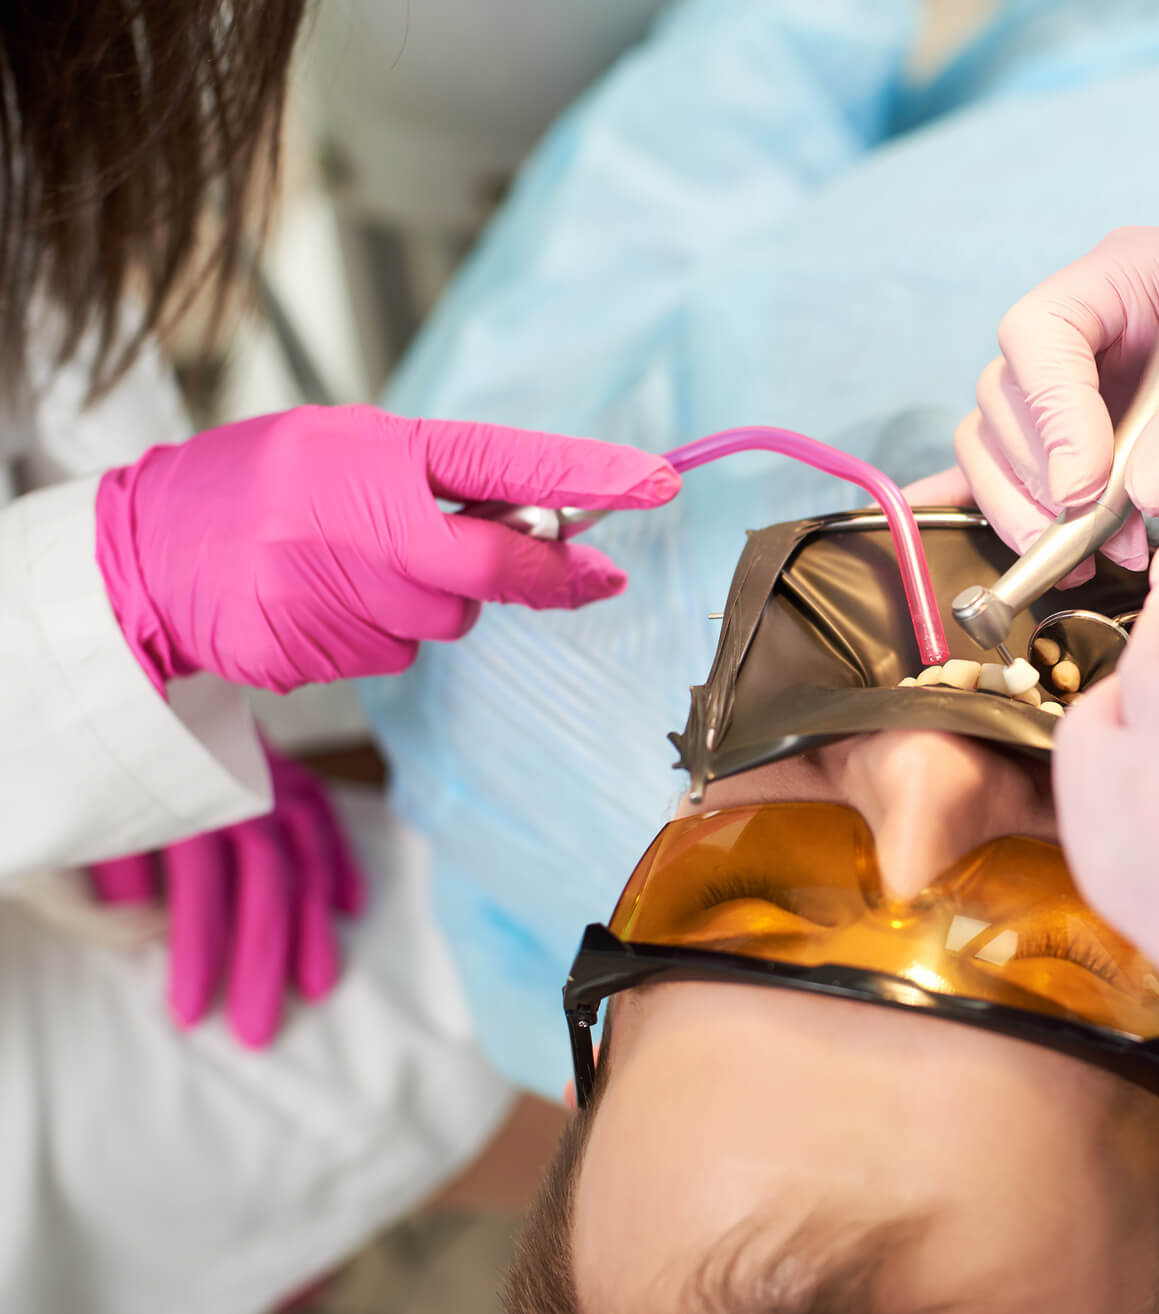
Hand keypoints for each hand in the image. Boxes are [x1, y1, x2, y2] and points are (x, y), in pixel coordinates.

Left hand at [88, 745, 362, 1048]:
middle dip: (264, 957)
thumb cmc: (74, 773)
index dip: (199, 947)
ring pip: (303, 851)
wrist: (122, 680)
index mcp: (178, 788)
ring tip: (318, 989)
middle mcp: (237, 778)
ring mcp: (270, 770)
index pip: (201, 877)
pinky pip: (323, 813)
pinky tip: (350, 908)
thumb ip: (90, 892)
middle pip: (265, 873)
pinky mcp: (284, 767)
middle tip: (257, 1030)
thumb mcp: (59, 837)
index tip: (190, 1012)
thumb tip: (150, 935)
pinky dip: (340, 859)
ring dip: (312, 925)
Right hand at [95, 404, 680, 692]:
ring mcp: (319, 591)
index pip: (499, 461)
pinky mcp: (297, 650)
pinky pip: (386, 655)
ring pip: (440, 624)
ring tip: (356, 567)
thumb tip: (551, 528)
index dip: (584, 474)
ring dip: (429, 605)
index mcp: (366, 450)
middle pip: (487, 574)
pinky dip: (374, 634)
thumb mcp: (344, 449)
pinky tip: (320, 602)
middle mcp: (346, 519)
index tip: (655, 481)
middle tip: (578, 572)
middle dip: (540, 579)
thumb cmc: (257, 486)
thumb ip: (440, 483)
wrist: (140, 550)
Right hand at [955, 226, 1158, 574]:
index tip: (1087, 484)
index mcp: (1131, 276)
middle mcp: (1094, 331)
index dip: (1048, 410)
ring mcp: (1088, 392)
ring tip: (1102, 557)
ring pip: (1002, 447)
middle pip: (1007, 397)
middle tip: (1101, 535)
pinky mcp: (1096, 451)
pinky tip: (1061, 556)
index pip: (1041, 330)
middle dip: (1040, 477)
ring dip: (1031, 511)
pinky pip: (1025, 482)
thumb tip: (1145, 487)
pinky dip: (1026, 520)